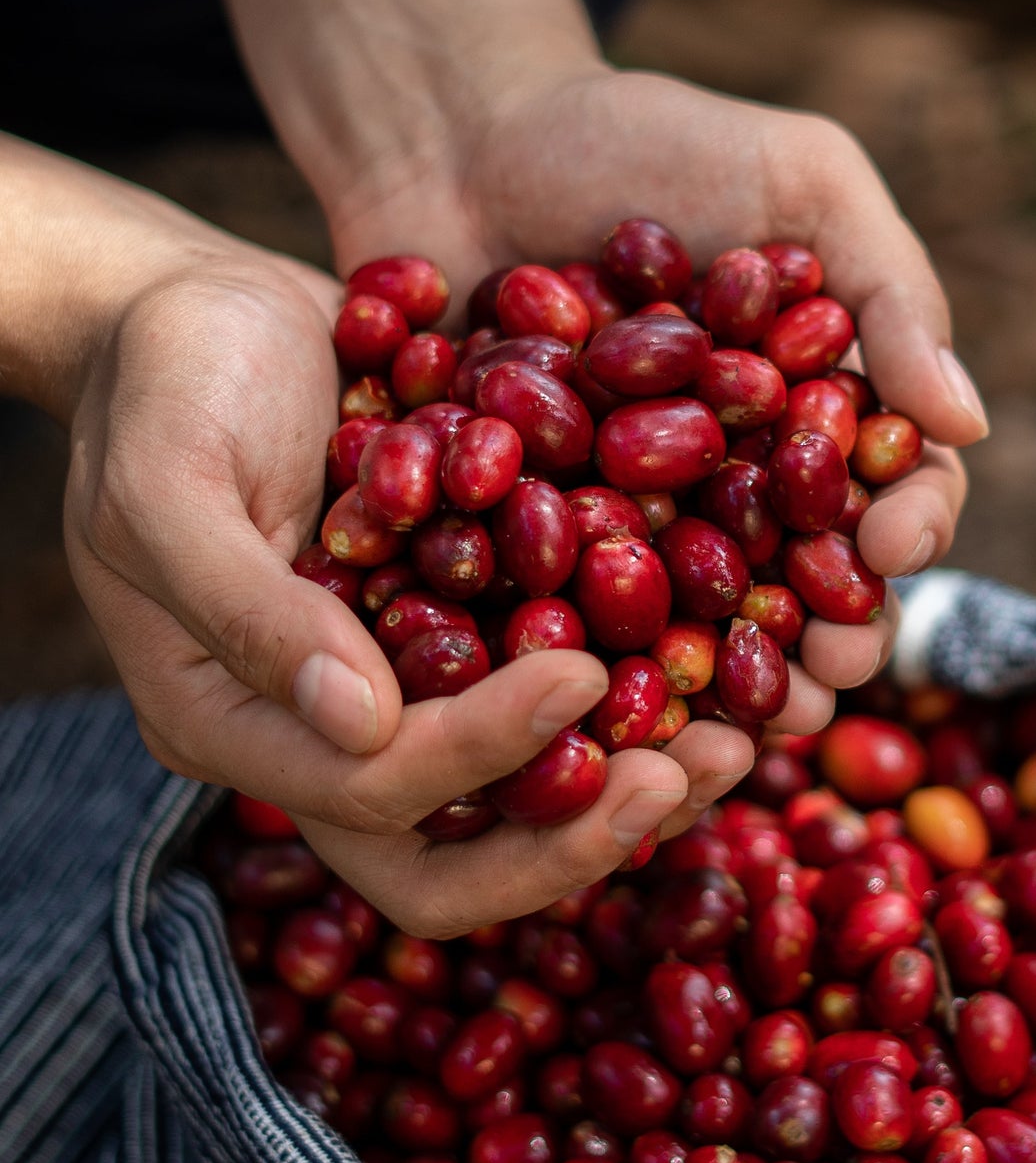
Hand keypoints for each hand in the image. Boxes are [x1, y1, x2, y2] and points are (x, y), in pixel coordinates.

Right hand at [59, 203, 755, 934]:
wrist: (203, 311)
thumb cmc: (162, 379)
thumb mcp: (172, 477)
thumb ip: (249, 606)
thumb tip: (359, 723)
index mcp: (235, 722)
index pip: (371, 792)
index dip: (482, 754)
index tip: (584, 676)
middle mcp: (326, 731)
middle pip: (455, 852)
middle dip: (577, 830)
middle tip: (694, 770)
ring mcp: (399, 690)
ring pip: (521, 797)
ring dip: (632, 783)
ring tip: (746, 742)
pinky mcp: (458, 634)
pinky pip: (551, 697)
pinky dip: (641, 696)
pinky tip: (732, 663)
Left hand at [325, 64, 986, 740]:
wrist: (461, 136)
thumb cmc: (647, 142)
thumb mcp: (799, 177)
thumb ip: (890, 286)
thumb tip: (967, 422)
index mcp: (820, 416)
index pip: (895, 490)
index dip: (910, 527)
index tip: (893, 543)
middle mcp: (740, 486)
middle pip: (807, 585)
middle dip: (828, 637)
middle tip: (828, 671)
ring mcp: (636, 523)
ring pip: (699, 628)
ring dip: (727, 687)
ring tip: (737, 725)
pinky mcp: (530, 544)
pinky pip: (571, 615)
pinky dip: (594, 661)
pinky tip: (605, 703)